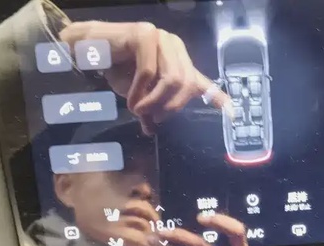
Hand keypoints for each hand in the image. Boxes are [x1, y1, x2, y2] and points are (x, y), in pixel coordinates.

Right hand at [60, 21, 230, 134]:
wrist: (89, 49)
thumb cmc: (115, 70)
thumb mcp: (139, 95)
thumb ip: (150, 109)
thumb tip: (151, 132)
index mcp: (179, 62)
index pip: (203, 82)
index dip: (219, 99)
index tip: (234, 115)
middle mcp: (175, 47)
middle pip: (186, 85)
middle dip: (170, 107)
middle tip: (152, 118)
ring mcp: (162, 38)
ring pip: (172, 79)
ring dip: (154, 101)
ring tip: (138, 110)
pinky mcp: (145, 35)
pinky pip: (149, 72)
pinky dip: (140, 91)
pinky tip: (131, 100)